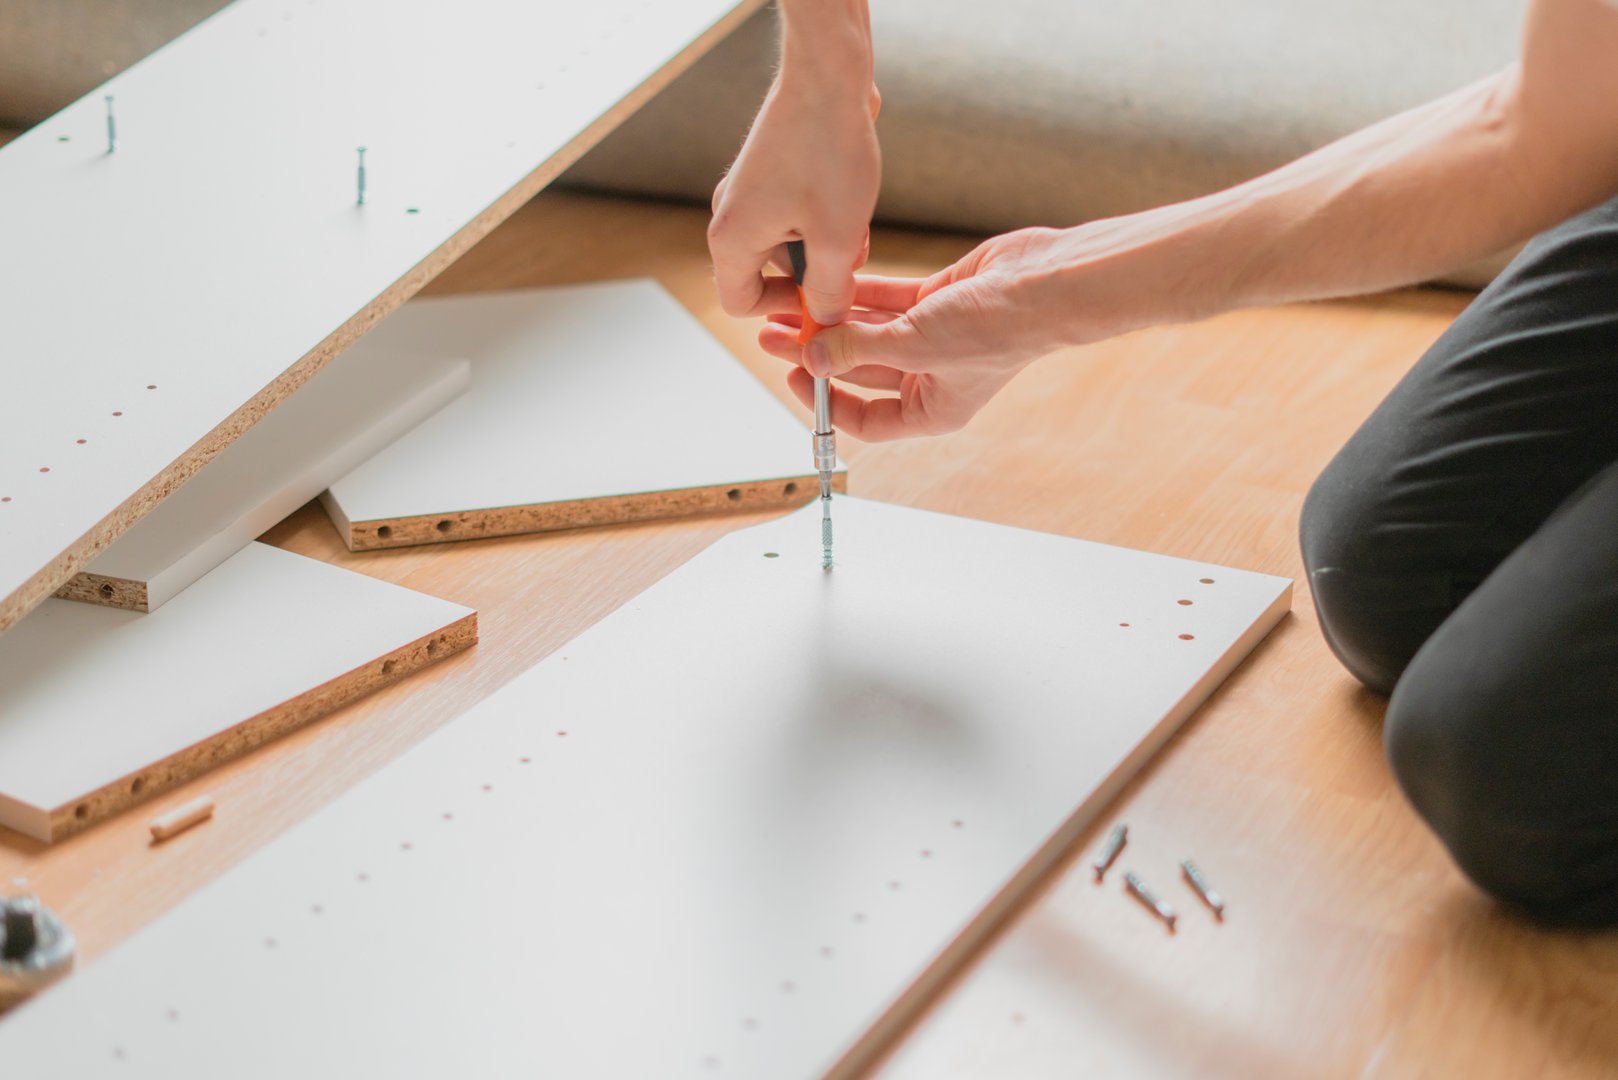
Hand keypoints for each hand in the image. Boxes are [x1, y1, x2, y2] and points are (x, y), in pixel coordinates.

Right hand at [708, 72, 880, 324]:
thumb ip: (829, 293)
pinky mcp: (771, 172)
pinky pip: (795, 214)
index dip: (782, 312)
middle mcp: (731, 215)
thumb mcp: (837, 240)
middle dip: (814, 274)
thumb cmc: (827, 153)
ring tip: (855, 222)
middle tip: (848, 258)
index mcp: (732, 239)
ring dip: (825, 245)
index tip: (821, 301)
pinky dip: (824, 217)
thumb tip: (825, 323)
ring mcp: (750, 192)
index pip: (740, 303)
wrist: (827, 76)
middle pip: (769, 274)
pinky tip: (851, 199)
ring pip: (789, 243)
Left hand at [758, 226, 1142, 440]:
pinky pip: (888, 301)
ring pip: (869, 332)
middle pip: (859, 370)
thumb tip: (812, 356)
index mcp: (931, 410)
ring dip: (833, 319)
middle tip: (775, 335)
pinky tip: (829, 281)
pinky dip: (861, 293)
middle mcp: (930, 378)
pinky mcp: (938, 302)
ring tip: (789, 303)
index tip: (796, 375)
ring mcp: (933, 339)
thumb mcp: (915, 346)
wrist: (1046, 283)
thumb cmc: (998, 331)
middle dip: (817, 351)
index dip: (826, 400)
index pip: (865, 419)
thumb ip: (858, 349)